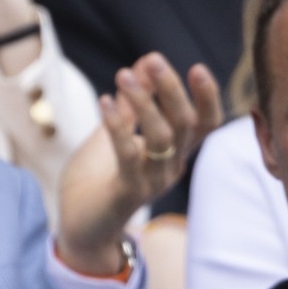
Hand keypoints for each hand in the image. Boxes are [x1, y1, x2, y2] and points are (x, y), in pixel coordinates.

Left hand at [57, 52, 221, 273]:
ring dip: (144, 102)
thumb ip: (131, 104)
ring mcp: (152, 181)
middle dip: (171, 90)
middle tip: (153, 60)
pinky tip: (103, 101)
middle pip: (187, 124)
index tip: (197, 68)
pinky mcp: (127, 192)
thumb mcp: (116, 134)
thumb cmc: (97, 179)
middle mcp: (170, 167)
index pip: (206, 124)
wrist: (80, 228)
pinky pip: (128, 154)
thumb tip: (145, 62)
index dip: (208, 97)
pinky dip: (116, 125)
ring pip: (162, 137)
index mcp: (174, 153)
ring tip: (123, 75)